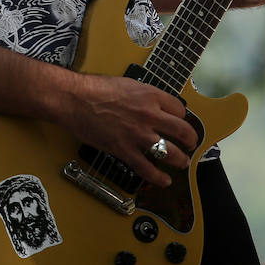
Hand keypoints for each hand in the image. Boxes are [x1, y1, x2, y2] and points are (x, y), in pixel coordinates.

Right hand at [59, 73, 198, 186]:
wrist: (73, 99)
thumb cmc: (93, 88)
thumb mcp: (125, 84)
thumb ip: (141, 95)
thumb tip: (147, 104)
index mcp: (150, 95)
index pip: (179, 109)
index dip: (181, 116)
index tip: (179, 121)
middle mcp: (150, 115)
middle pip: (183, 131)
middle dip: (190, 140)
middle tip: (190, 144)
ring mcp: (138, 135)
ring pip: (171, 153)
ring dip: (180, 160)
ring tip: (181, 162)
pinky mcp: (125, 150)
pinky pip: (147, 168)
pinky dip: (158, 178)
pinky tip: (164, 180)